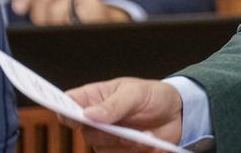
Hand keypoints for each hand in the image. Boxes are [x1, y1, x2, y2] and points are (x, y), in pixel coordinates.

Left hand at [9, 0, 130, 24]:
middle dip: (39, 15)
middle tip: (44, 24)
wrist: (102, 19)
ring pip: (55, 10)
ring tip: (60, 26)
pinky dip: (67, 24)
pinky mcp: (93, 4)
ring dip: (54, 24)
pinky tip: (70, 24)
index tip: (19, 9)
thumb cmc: (71, 10)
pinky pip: (72, 17)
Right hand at [64, 77, 183, 151]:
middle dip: (108, 131)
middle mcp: (95, 119)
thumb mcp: (136, 93)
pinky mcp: (119, 151)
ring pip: (101, 148)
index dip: (65, 110)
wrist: (176, 113)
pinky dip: (136, 151)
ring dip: (126, 143)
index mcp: (94, 97)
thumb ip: (114, 104)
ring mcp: (106, 137)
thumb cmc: (152, 95)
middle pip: (85, 131)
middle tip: (126, 128)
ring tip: (147, 134)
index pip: (68, 103)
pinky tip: (149, 141)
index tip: (77, 117)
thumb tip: (88, 115)